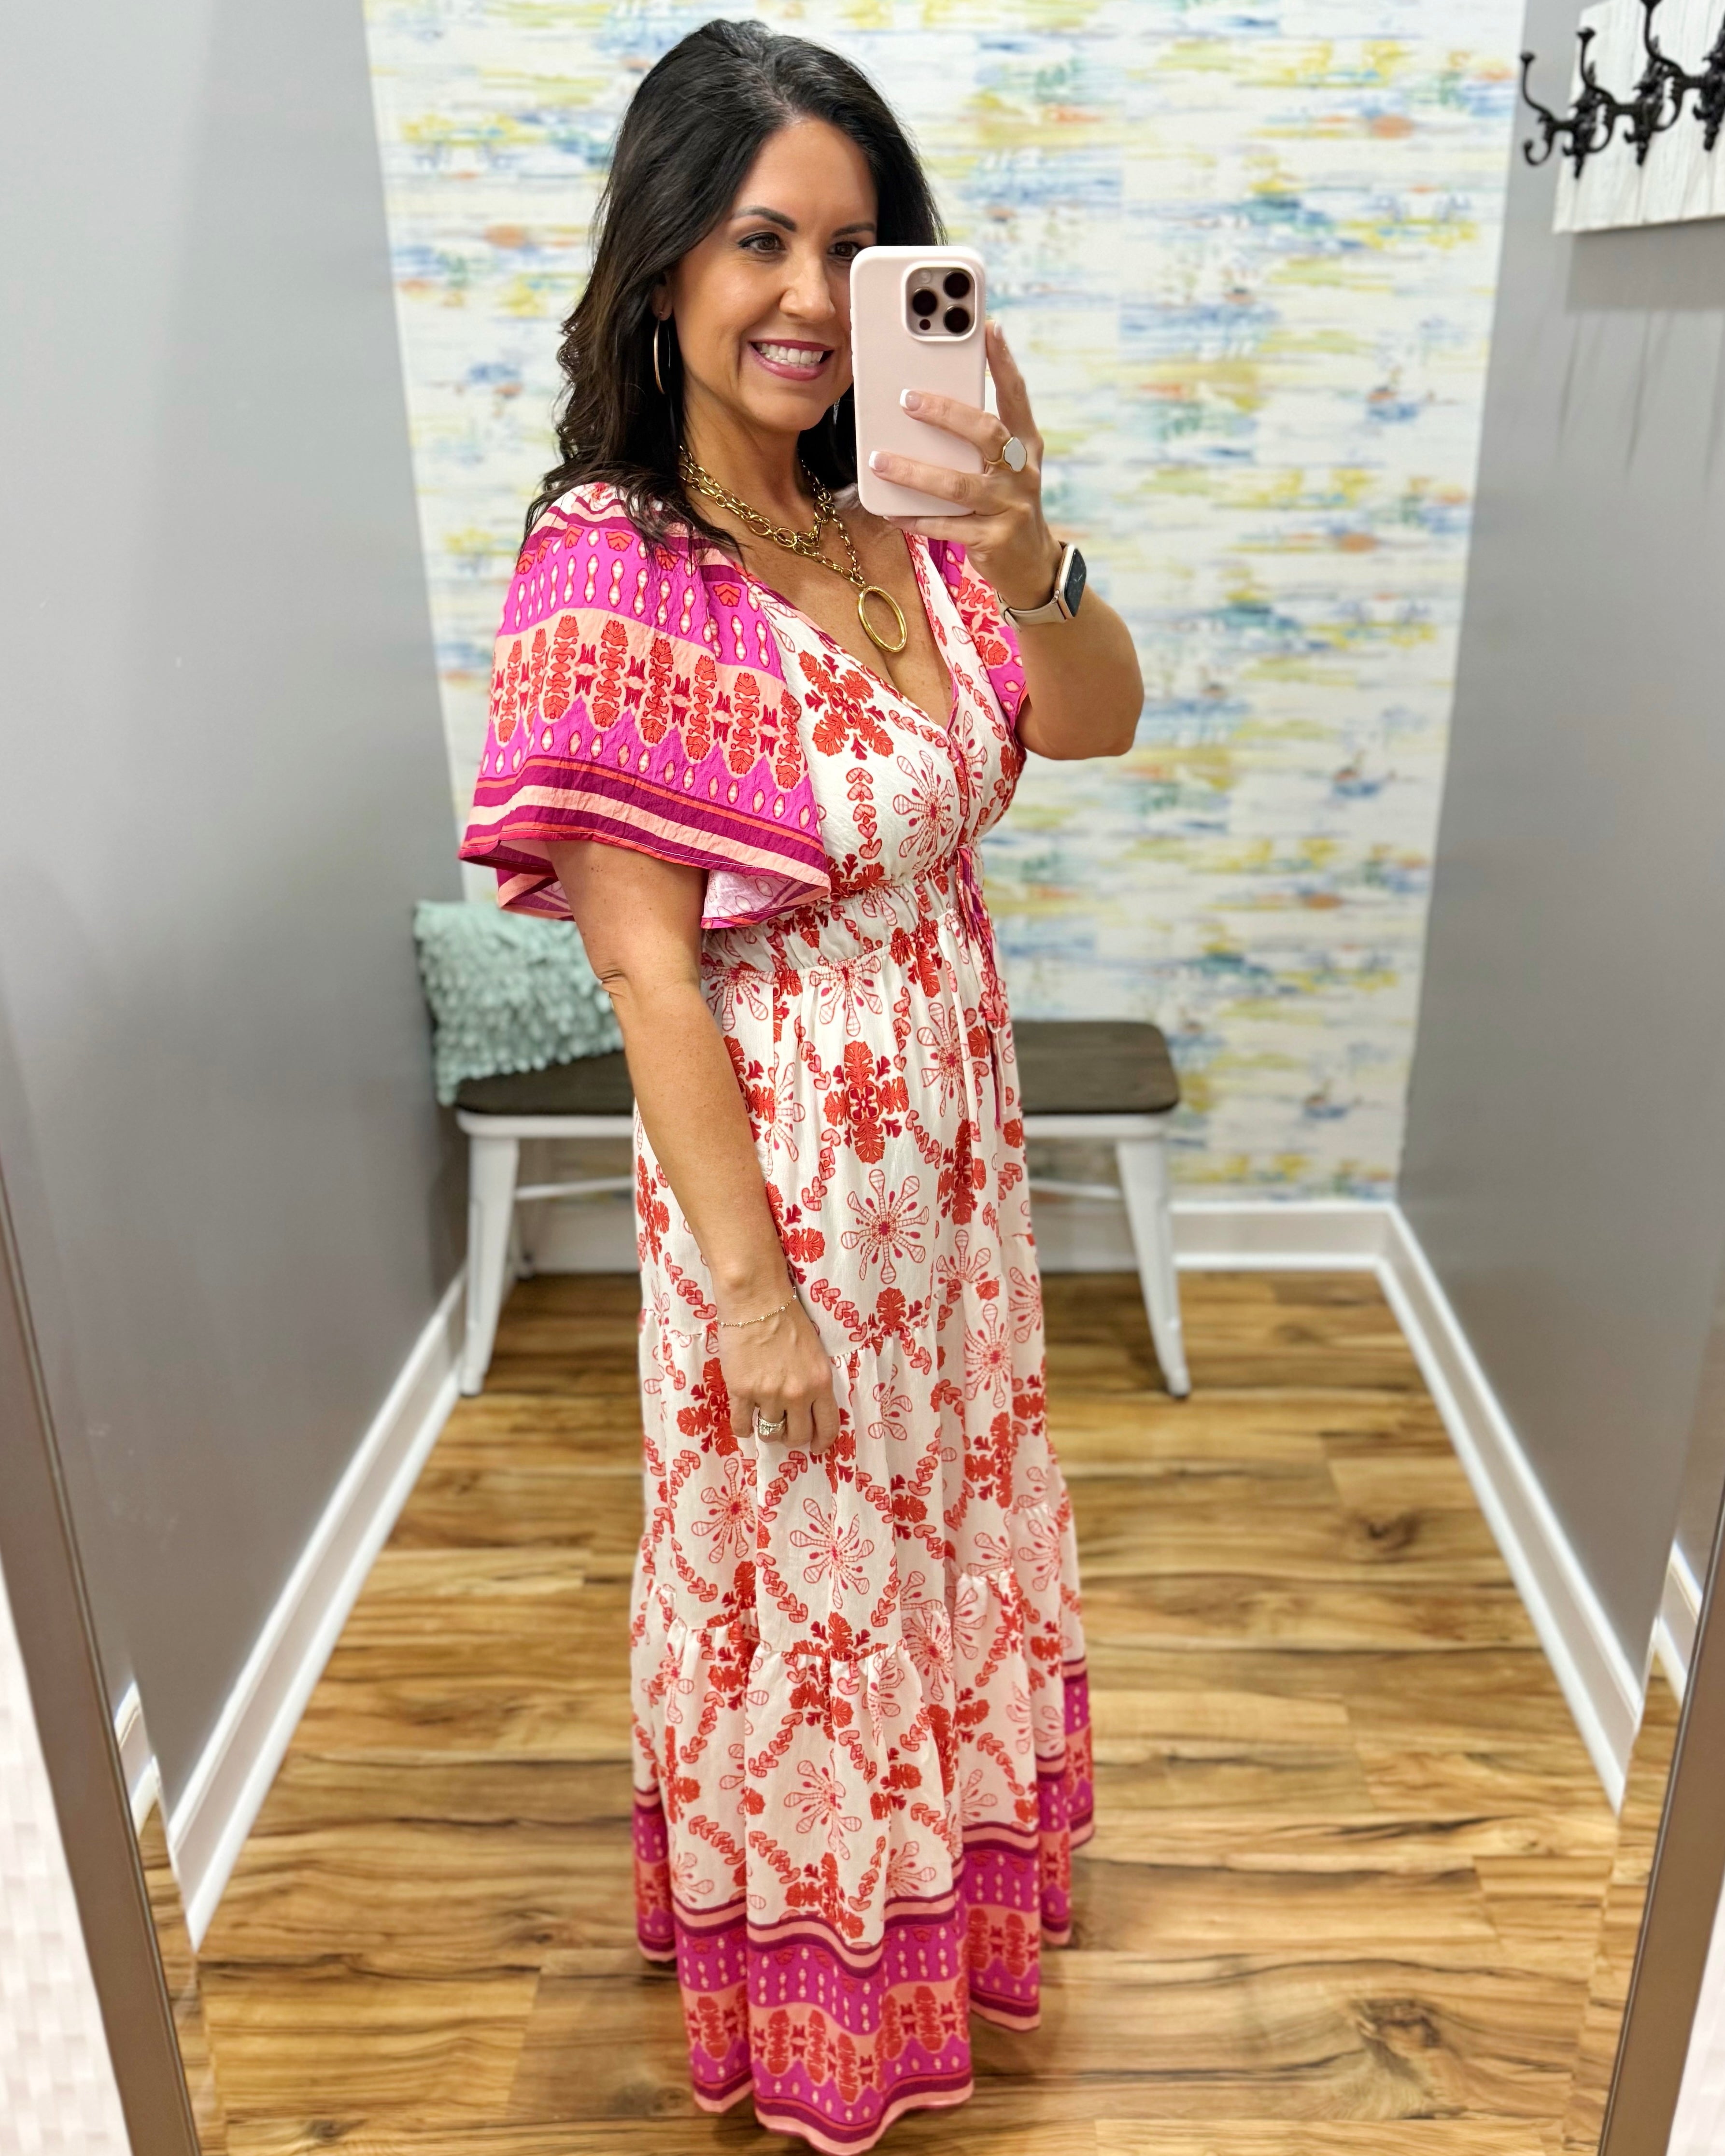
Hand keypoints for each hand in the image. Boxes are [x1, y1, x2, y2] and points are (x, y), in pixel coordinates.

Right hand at [717, 1293, 840, 1450]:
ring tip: (763, 1418)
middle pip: (797, 1435)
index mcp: (820, 1382)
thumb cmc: (788, 1318)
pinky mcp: (741, 1390)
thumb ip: (813, 1381)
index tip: (817, 1448)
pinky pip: (742, 1425)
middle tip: (786, 1430)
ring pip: (769, 1432)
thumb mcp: (814, 1352)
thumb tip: (808, 1407)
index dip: (822, 1442)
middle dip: (792, 1437)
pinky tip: (745, 1423)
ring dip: (767, 1429)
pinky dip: (744, 1428)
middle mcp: (797, 1393)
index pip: (828, 1426)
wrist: (757, 1300)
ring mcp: (768, 1394)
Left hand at [868, 320, 1060, 612]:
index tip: (988, 327)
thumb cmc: (1005, 504)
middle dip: (947, 413)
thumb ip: (976, 440)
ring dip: (915, 472)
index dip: (1004, 361)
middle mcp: (1021, 472)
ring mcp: (1010, 507)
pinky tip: (891, 511)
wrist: (1032, 565)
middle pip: (987, 433)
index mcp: (1025, 446)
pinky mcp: (993, 540)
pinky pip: (947, 526)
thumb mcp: (1001, 467)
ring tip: (880, 460)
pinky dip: (916, 518)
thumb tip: (925, 405)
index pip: (1016, 396)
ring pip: (958, 485)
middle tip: (907, 399)